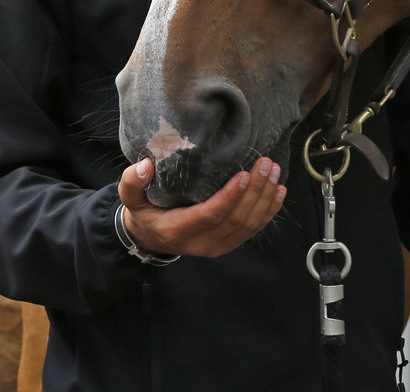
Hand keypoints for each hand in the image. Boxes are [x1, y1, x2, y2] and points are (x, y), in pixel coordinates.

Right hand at [117, 156, 285, 258]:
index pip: (210, 215)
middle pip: (236, 219)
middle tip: (265, 164)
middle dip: (255, 191)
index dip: (229, 197)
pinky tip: (279, 192)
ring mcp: (217, 246)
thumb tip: (146, 165)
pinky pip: (253, 230)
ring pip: (248, 225)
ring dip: (265, 198)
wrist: (151, 238)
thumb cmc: (144, 213)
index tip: (243, 174)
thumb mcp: (131, 198)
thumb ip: (132, 181)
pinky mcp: (227, 243)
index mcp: (178, 230)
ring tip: (274, 172)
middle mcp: (201, 243)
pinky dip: (268, 211)